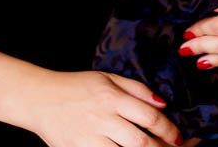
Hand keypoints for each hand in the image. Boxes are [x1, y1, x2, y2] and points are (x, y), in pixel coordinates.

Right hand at [28, 70, 181, 146]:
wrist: (39, 99)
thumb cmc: (76, 87)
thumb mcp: (107, 78)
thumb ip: (137, 89)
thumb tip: (163, 103)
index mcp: (111, 98)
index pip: (149, 116)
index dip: (169, 130)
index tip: (178, 137)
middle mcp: (102, 119)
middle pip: (140, 141)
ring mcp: (89, 138)